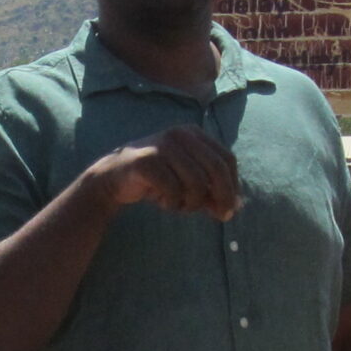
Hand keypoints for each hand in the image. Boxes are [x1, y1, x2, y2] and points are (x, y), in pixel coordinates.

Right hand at [87, 126, 239, 219]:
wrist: (114, 177)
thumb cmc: (157, 179)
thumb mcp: (188, 182)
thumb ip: (211, 190)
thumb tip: (236, 207)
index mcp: (194, 134)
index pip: (226, 159)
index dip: (233, 186)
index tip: (230, 208)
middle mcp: (180, 135)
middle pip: (216, 169)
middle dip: (222, 197)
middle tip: (221, 217)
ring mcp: (162, 146)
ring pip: (195, 184)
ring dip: (190, 204)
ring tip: (177, 205)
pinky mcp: (146, 161)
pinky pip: (172, 191)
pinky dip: (171, 204)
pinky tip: (160, 201)